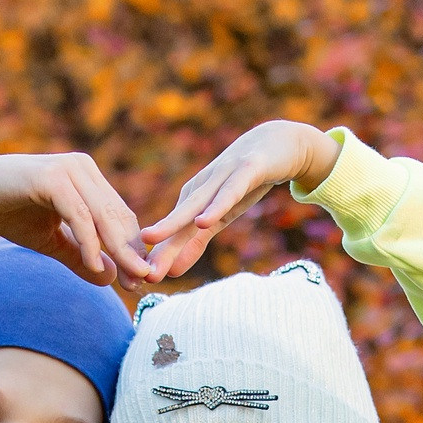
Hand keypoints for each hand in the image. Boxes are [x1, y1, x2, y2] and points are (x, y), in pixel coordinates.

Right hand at [0, 153, 155, 288]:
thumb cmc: (7, 211)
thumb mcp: (50, 241)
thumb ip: (80, 256)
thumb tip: (110, 279)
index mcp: (88, 178)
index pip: (120, 217)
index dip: (132, 250)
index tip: (141, 282)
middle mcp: (83, 168)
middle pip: (118, 217)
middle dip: (132, 254)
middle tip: (144, 285)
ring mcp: (68, 169)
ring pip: (102, 217)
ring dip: (118, 252)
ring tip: (129, 282)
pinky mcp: (50, 177)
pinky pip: (78, 215)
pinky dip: (89, 243)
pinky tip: (96, 267)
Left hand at [140, 120, 340, 280]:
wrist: (280, 142)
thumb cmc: (247, 181)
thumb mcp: (222, 216)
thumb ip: (197, 241)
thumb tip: (172, 271)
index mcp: (193, 198)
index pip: (173, 232)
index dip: (159, 255)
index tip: (141, 280)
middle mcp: (202, 186)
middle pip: (177, 219)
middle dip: (159, 245)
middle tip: (143, 271)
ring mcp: (223, 176)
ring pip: (196, 204)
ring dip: (174, 222)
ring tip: (152, 237)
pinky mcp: (247, 170)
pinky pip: (229, 191)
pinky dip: (216, 206)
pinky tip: (203, 221)